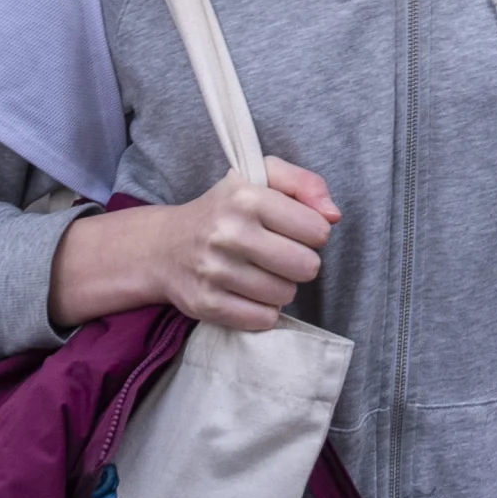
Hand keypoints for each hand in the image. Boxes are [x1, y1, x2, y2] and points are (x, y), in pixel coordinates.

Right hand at [56, 160, 341, 334]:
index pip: (317, 230)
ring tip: (261, 272)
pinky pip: (262, 320)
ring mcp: (214, 271)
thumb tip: (333, 215)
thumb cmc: (225, 209)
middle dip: (300, 263)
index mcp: (246, 197)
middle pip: (306, 267)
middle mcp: (228, 233)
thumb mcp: (262, 177)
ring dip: (281, 287)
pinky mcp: (205, 304)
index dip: (313, 232)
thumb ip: (305, 184)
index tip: (293, 230)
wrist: (164, 246)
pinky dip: (263, 310)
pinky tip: (249, 292)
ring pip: (285, 295)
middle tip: (280, 255)